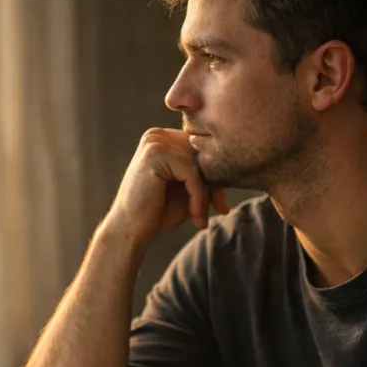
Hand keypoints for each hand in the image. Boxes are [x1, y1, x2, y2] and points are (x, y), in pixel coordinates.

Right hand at [101, 128, 229, 249]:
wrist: (130, 231)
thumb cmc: (158, 212)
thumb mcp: (188, 188)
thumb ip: (205, 172)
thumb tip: (236, 160)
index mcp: (164, 138)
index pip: (201, 149)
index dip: (215, 175)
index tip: (221, 204)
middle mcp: (157, 135)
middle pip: (203, 153)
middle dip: (215, 183)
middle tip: (221, 209)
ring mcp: (154, 142)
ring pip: (199, 163)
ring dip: (206, 194)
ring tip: (201, 218)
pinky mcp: (155, 154)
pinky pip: (191, 172)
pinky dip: (198, 197)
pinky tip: (195, 217)